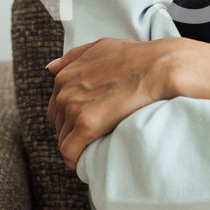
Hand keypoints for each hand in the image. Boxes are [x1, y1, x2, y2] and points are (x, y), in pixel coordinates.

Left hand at [47, 37, 178, 171]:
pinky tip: (90, 162)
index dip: (72, 120)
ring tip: (97, 151)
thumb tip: (51, 68)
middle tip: (96, 139)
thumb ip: (73, 58)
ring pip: (64, 140)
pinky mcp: (86, 124)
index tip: (89, 126)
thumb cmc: (136, 56)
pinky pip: (70, 152)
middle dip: (74, 134)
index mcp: (65, 76)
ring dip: (78, 148)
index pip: (56, 109)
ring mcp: (73, 108)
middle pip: (59, 126)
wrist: (158, 67)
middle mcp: (64, 92)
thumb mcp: (100, 47)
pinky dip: (77, 160)